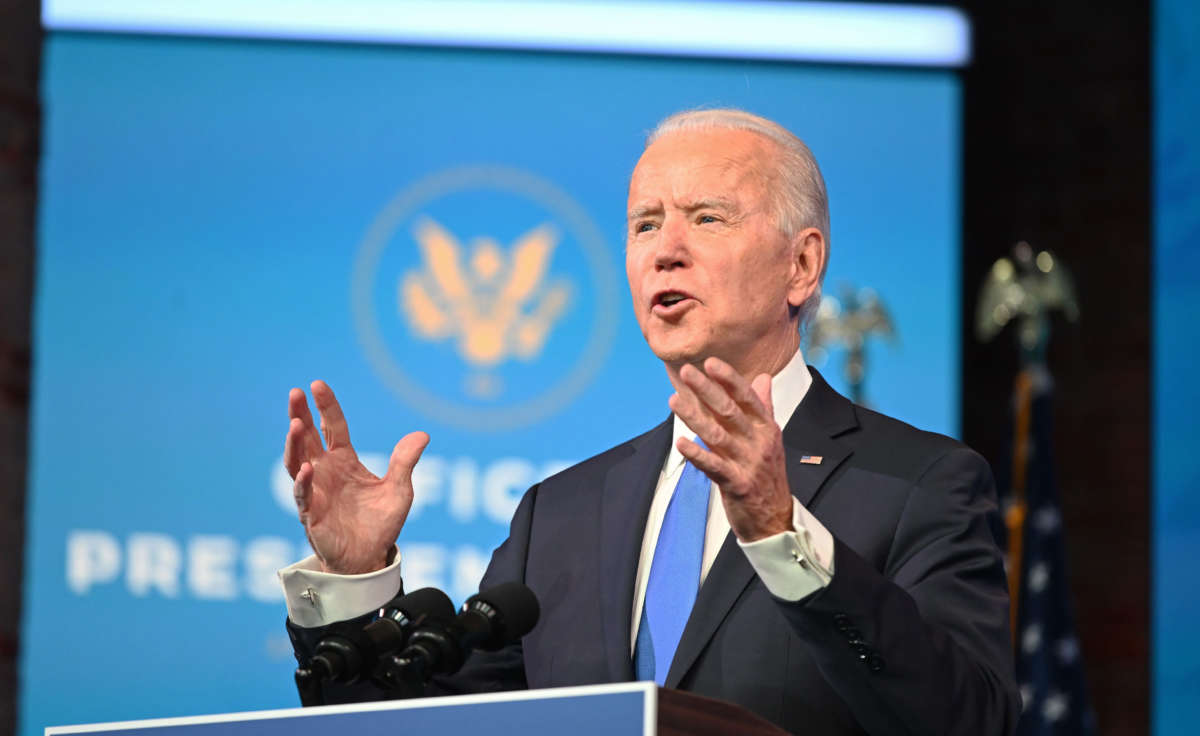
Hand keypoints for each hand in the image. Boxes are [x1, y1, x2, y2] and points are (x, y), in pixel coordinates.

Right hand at [284, 381, 428, 573]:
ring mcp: (315, 491)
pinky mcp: (311, 514)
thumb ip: (406, 462)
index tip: (317, 385)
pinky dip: (303, 482)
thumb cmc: (381, 523)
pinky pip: (303, 495)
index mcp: (344, 461)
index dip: (326, 407)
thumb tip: (423, 434)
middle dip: (299, 415)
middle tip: (295, 393)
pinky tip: (306, 468)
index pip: (333, 427)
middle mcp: (325, 471)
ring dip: (295, 444)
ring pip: (296, 462)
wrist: (369, 558)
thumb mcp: (400, 490)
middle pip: (307, 438)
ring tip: (296, 424)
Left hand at [669, 358, 793, 541]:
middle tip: (687, 372)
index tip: (710, 362)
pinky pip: (714, 466)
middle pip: (730, 411)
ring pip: (717, 435)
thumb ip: (764, 407)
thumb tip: (763, 378)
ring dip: (694, 416)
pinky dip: (697, 454)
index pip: (748, 397)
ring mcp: (748, 463)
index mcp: (767, 428)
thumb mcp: (770, 438)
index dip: (729, 379)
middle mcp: (759, 443)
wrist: (775, 519)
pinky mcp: (737, 484)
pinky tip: (681, 443)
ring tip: (674, 400)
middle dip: (707, 390)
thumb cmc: (768, 475)